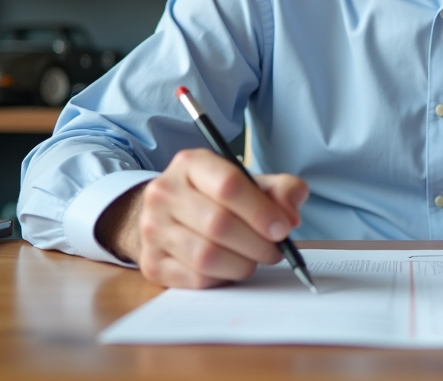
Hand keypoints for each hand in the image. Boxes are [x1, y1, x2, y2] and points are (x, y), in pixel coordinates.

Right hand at [95, 148, 307, 288]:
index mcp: (190, 164)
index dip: (261, 210)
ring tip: (254, 259)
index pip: (228, 185)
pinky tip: (230, 267)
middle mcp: (164, 192)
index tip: (283, 228)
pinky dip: (222, 278)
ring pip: (206, 256)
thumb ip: (281, 191)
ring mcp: (152, 228)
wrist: (171, 216)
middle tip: (275, 251)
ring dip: (242, 264)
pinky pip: (195, 278)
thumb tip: (290, 217)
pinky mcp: (152, 262)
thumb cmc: (217, 198)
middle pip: (219, 224)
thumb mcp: (250, 183)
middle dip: (257, 243)